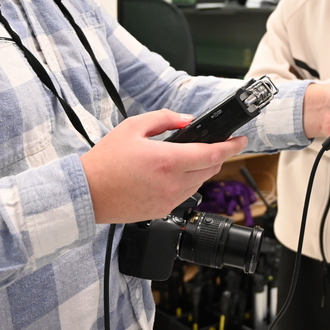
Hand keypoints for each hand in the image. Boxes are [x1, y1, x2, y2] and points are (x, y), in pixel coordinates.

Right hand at [80, 109, 247, 223]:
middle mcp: (172, 182)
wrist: (87, 193)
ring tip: (189, 156)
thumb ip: (165, 119)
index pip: (213, 153)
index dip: (232, 146)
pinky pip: (186, 194)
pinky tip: (175, 173)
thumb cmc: (105, 161)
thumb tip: (187, 120)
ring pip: (200, 182)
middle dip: (218, 155)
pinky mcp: (163, 210)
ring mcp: (169, 199)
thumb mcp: (134, 127)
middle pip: (211, 168)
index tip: (241, 140)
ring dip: (202, 168)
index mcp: (168, 160)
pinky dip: (188, 182)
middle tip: (215, 144)